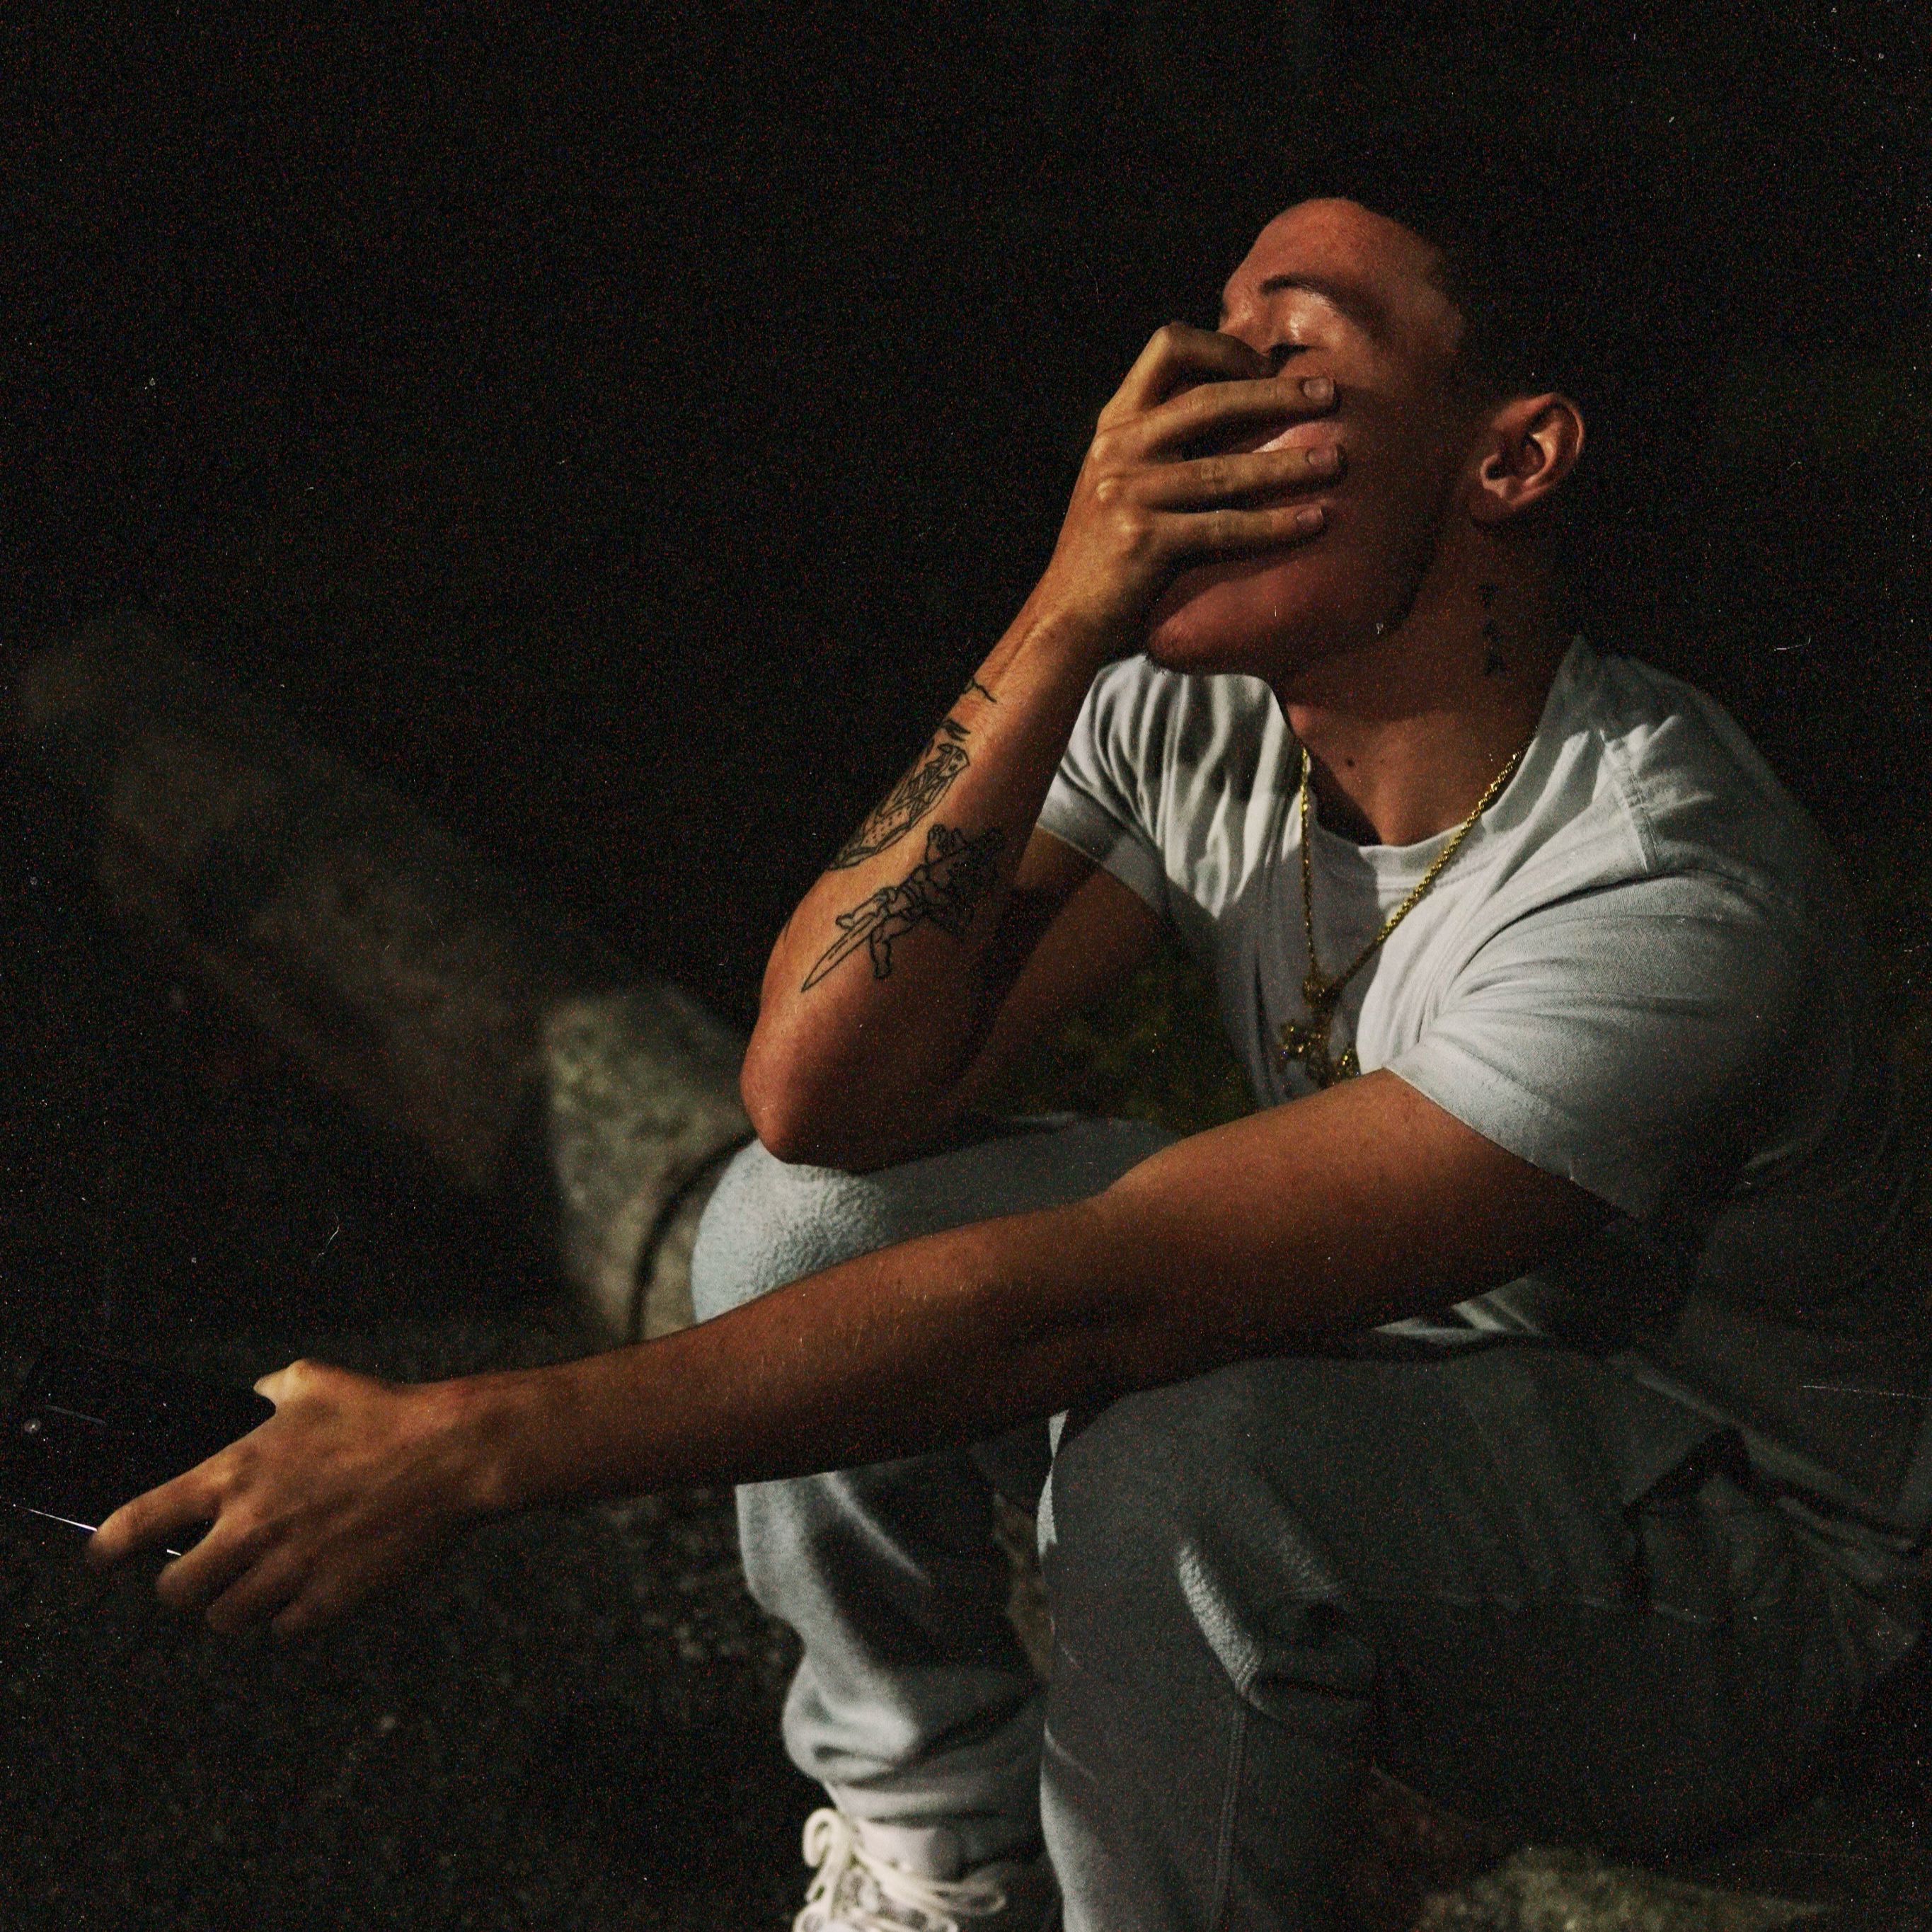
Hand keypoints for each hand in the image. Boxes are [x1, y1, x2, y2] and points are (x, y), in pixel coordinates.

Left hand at [84, 1358, 484, 1638]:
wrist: (450, 1453)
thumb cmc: (385, 1410)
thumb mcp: (314, 1381)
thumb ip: (268, 1391)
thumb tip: (253, 1399)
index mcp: (236, 1472)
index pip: (139, 1522)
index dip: (107, 1548)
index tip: (101, 1558)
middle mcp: (252, 1527)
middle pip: (176, 1590)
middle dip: (184, 1584)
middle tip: (203, 1572)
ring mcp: (290, 1568)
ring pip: (227, 1618)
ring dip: (237, 1604)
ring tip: (259, 1584)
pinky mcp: (331, 1598)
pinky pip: (284, 1631)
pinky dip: (289, 1617)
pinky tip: (307, 1591)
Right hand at [1034, 322, 1341, 647]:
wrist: (1065, 617)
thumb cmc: (1106, 550)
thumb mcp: (1120, 479)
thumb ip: (1160, 443)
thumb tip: (1234, 407)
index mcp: (1115, 423)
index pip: (1168, 346)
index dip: (1224, 348)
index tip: (1266, 367)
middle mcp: (1119, 448)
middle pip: (1211, 399)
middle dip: (1278, 394)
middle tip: (1328, 396)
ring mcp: (1128, 493)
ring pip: (1225, 469)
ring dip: (1289, 463)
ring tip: (1337, 461)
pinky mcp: (1143, 540)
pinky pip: (1224, 527)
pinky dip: (1275, 524)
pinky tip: (1314, 521)